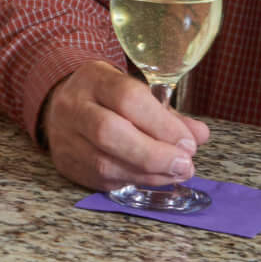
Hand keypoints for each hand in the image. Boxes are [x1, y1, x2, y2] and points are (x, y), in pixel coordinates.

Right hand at [36, 59, 212, 193]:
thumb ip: (167, 114)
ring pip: (103, 163)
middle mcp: (73, 106)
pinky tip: (155, 178)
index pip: (127, 99)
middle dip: (153, 154)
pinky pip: (101, 180)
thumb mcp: (134, 91)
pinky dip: (134, 181)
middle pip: (109, 132)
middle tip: (184, 164)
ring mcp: (65, 137)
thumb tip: (198, 135)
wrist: (62, 107)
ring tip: (175, 173)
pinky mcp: (66, 164)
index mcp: (94, 79)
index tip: (188, 142)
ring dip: (148, 173)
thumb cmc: (106, 98)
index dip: (162, 124)